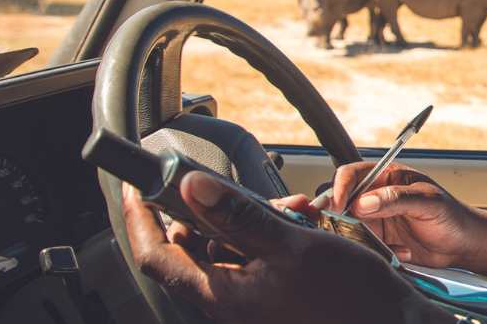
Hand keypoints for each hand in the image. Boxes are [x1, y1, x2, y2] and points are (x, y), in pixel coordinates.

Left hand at [122, 173, 447, 323]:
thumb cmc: (349, 298)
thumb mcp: (292, 245)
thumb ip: (239, 216)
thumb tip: (192, 188)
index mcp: (221, 295)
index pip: (157, 256)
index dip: (141, 218)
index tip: (138, 185)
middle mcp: (229, 301)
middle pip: (193, 247)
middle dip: (213, 209)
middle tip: (232, 185)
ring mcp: (251, 301)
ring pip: (228, 249)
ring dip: (248, 218)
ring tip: (286, 206)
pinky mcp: (272, 297)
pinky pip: (254, 258)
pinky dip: (268, 235)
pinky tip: (297, 221)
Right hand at [327, 162, 486, 279]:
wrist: (464, 245)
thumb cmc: (452, 216)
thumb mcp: (428, 201)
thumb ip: (396, 199)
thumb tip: (363, 202)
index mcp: (388, 177)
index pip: (352, 175)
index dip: (340, 188)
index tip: (337, 206)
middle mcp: (377, 196)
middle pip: (342, 200)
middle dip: (340, 215)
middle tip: (350, 229)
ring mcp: (376, 219)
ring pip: (348, 225)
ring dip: (360, 237)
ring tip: (387, 243)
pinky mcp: (379, 241)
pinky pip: (362, 245)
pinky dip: (375, 251)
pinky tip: (400, 251)